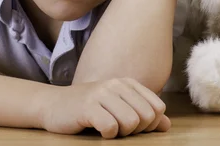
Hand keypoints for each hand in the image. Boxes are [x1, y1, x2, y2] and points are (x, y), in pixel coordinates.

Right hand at [41, 78, 170, 138]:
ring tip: (108, 129)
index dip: (150, 124)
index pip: (158, 107)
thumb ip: (143, 114)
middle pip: (147, 117)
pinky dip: (107, 135)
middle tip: (119, 130)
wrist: (52, 105)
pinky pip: (111, 127)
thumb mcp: (118, 108)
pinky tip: (98, 130)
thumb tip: (166, 125)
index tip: (133, 127)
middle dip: (136, 131)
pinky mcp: (88, 106)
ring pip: (131, 122)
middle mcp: (117, 85)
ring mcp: (102, 94)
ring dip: (121, 133)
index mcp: (128, 84)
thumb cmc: (88, 108)